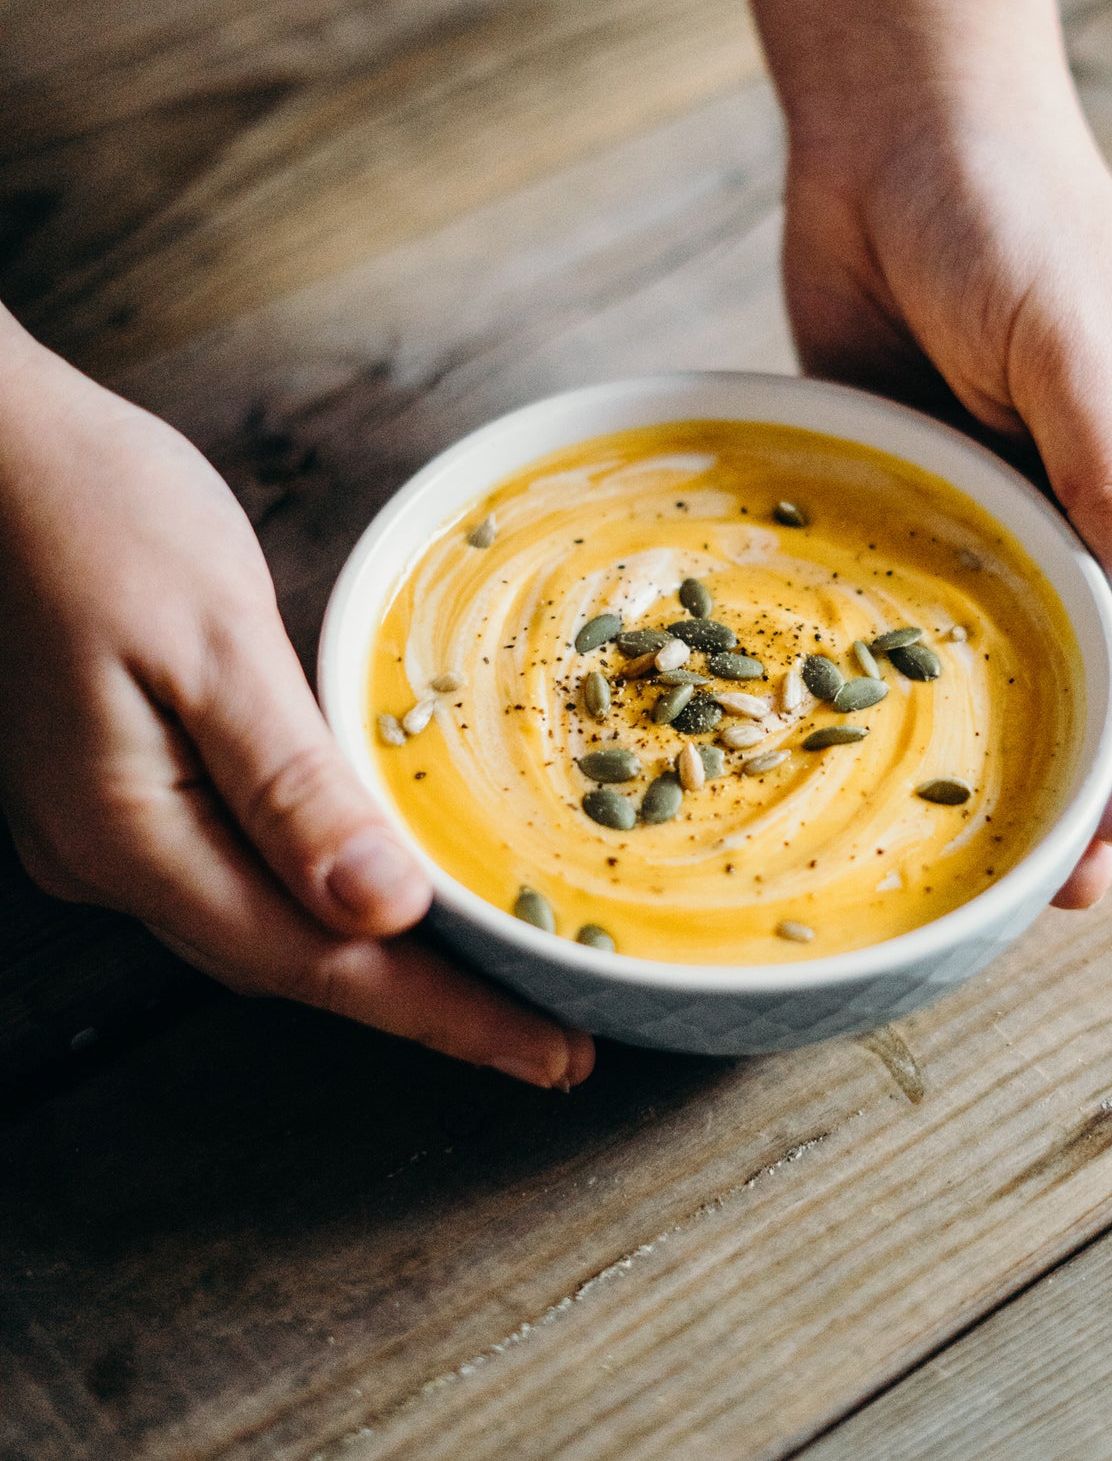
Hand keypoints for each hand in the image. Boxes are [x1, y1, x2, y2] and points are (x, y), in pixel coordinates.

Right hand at [0, 314, 591, 1087]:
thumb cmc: (98, 518)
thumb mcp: (212, 643)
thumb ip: (292, 787)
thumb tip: (383, 911)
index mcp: (134, 833)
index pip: (320, 964)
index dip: (444, 1018)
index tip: (550, 1055)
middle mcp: (117, 857)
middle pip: (300, 966)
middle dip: (431, 1010)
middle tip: (551, 1041)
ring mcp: (116, 829)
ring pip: (274, 931)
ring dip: (388, 969)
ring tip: (498, 993)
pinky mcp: (132, 790)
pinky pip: (252, 876)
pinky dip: (335, 903)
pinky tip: (395, 903)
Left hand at [745, 0, 1111, 905]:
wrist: (893, 137)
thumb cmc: (1013, 213)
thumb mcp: (1078, 337)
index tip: (1109, 845)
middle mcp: (1063, 513)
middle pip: (1071, 672)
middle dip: (1059, 779)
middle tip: (1033, 895)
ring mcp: (971, 510)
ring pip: (978, 652)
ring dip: (969, 743)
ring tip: (943, 846)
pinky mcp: (889, 494)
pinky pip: (887, 594)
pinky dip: (876, 663)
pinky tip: (845, 731)